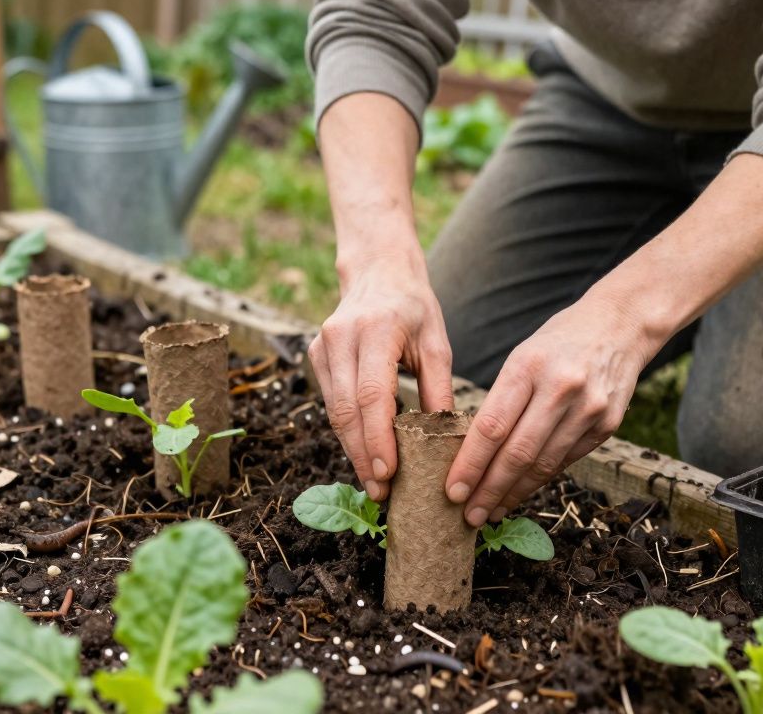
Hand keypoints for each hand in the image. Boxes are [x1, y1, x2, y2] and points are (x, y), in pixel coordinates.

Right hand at [310, 252, 454, 500]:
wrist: (377, 271)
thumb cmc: (413, 307)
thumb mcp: (436, 342)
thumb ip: (438, 389)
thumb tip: (446, 440)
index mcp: (375, 330)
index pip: (371, 394)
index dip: (376, 438)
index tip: (387, 474)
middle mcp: (341, 337)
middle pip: (346, 410)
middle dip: (362, 454)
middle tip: (381, 492)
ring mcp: (323, 346)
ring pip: (333, 411)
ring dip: (352, 449)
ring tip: (374, 482)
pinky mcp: (316, 354)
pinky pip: (330, 402)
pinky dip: (347, 430)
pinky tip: (364, 452)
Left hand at [445, 297, 655, 525]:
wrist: (620, 325)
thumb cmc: (558, 342)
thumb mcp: (522, 356)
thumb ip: (502, 400)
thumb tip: (472, 453)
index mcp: (528, 366)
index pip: (492, 426)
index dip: (470, 464)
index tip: (452, 491)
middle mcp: (561, 388)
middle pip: (517, 453)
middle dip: (488, 490)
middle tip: (467, 515)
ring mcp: (589, 409)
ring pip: (543, 465)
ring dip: (513, 493)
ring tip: (490, 511)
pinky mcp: (608, 425)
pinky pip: (565, 461)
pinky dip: (540, 480)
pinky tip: (521, 492)